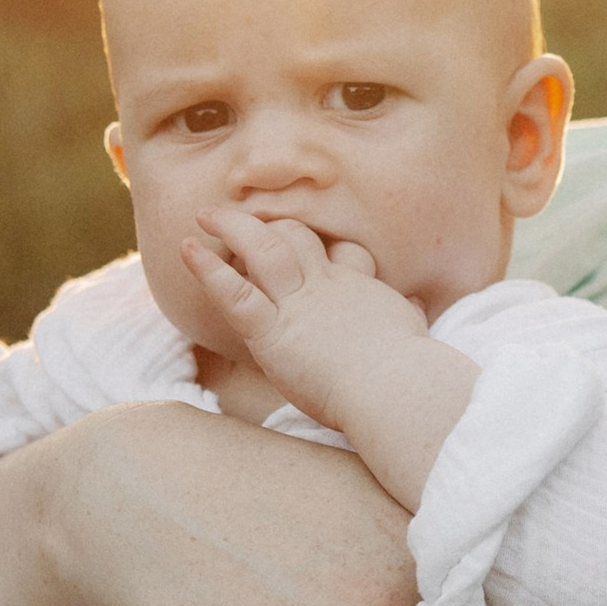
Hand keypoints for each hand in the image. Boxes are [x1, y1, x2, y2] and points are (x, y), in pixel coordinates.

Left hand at [183, 211, 476, 509]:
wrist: (398, 389)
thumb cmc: (412, 372)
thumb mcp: (415, 334)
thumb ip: (409, 316)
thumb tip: (418, 304)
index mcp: (364, 291)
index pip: (344, 255)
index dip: (326, 248)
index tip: (315, 246)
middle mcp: (329, 286)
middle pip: (298, 238)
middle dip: (272, 224)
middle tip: (249, 218)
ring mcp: (299, 304)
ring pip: (263, 249)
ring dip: (233, 227)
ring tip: (206, 215)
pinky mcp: (274, 331)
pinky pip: (234, 292)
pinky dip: (207, 269)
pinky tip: (188, 250)